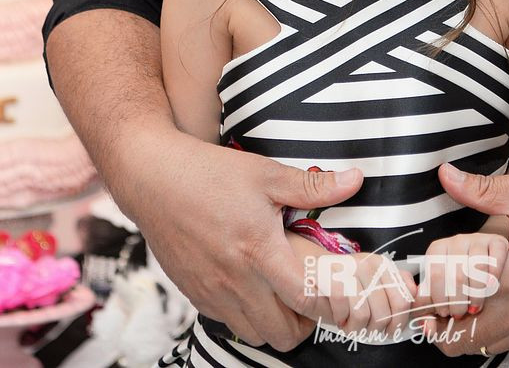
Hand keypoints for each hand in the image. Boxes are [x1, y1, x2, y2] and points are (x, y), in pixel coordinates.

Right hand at [111, 132, 362, 348]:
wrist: (153, 179)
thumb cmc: (210, 173)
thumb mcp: (266, 173)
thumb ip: (313, 187)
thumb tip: (355, 181)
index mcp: (259, 250)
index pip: (306, 300)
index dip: (328, 302)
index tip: (335, 291)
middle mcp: (235, 280)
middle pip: (282, 334)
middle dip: (304, 322)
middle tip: (310, 295)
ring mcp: (212, 291)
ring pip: (254, 334)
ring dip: (274, 322)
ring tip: (281, 293)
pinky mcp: (194, 293)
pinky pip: (228, 322)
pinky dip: (245, 314)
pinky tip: (250, 286)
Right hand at [287, 233, 417, 340]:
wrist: (310, 269)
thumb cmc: (343, 281)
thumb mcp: (373, 281)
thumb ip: (396, 285)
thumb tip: (416, 295)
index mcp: (383, 266)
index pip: (402, 302)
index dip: (397, 323)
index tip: (390, 330)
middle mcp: (369, 265)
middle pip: (384, 312)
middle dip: (374, 329)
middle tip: (366, 330)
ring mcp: (349, 269)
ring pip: (364, 314)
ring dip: (356, 327)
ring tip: (350, 324)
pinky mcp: (330, 277)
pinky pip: (344, 309)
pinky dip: (341, 320)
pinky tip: (339, 318)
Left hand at [417, 231, 507, 321]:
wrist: (486, 267)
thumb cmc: (459, 285)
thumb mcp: (441, 297)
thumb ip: (429, 311)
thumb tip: (427, 327)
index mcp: (436, 251)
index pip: (434, 274)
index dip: (440, 298)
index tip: (444, 312)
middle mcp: (455, 242)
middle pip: (456, 274)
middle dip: (458, 301)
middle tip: (460, 314)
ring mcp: (477, 240)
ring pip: (477, 268)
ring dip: (476, 294)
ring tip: (475, 307)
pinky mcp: (497, 242)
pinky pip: (495, 259)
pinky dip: (493, 277)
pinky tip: (490, 288)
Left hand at [428, 163, 508, 356]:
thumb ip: (482, 189)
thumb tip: (446, 175)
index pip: (453, 306)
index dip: (430, 296)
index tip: (425, 279)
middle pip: (458, 341)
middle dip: (437, 319)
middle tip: (434, 291)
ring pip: (479, 347)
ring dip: (459, 328)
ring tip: (455, 296)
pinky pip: (502, 343)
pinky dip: (484, 330)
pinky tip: (483, 300)